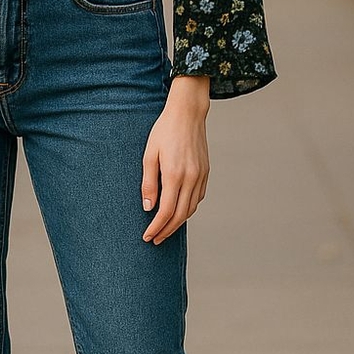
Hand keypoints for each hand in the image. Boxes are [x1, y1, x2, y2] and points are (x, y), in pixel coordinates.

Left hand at [141, 75, 209, 243]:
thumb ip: (148, 183)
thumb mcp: (149, 155)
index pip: (166, 211)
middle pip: (180, 215)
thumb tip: (148, 207)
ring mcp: (201, 176)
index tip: (147, 236)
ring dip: (178, 222)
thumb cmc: (164, 131)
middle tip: (155, 239)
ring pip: (191, 208)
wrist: (188, 114)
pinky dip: (188, 208)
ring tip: (165, 229)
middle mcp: (191, 178)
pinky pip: (198, 197)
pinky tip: (179, 211)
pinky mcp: (205, 172)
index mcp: (174, 175)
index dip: (156, 227)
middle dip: (167, 230)